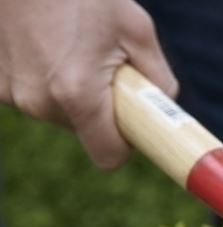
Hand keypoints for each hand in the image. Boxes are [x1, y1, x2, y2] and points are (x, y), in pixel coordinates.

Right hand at [0, 0, 176, 168]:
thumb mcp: (136, 30)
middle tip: (103, 65)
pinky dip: (46, 78)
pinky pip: (34, 95)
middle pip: (85, 132)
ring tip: (72, 47)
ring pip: (59, 114)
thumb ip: (158, 78)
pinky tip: (46, 45)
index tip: (132, 123)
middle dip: (101, 108)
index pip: (109, 156)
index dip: (126, 143)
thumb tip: (164, 106)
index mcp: (77, 94)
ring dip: (72, 92)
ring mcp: (11, 93)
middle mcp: (39, 101)